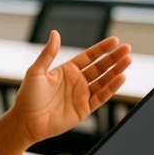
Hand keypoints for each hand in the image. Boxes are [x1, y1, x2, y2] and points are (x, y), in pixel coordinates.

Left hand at [7, 30, 131, 145]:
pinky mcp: (84, 109)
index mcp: (67, 70)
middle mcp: (77, 81)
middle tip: (127, 49)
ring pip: (104, 81)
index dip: (102, 49)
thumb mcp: (36, 71)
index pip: (89, 56)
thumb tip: (55, 33)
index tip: (115, 40)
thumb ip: (48, 53)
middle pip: (100, 67)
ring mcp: (82, 95)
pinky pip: (101, 97)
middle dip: (114, 58)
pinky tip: (121, 78)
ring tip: (128, 61)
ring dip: (116, 71)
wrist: (26, 122)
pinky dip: (112, 88)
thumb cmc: (27, 97)